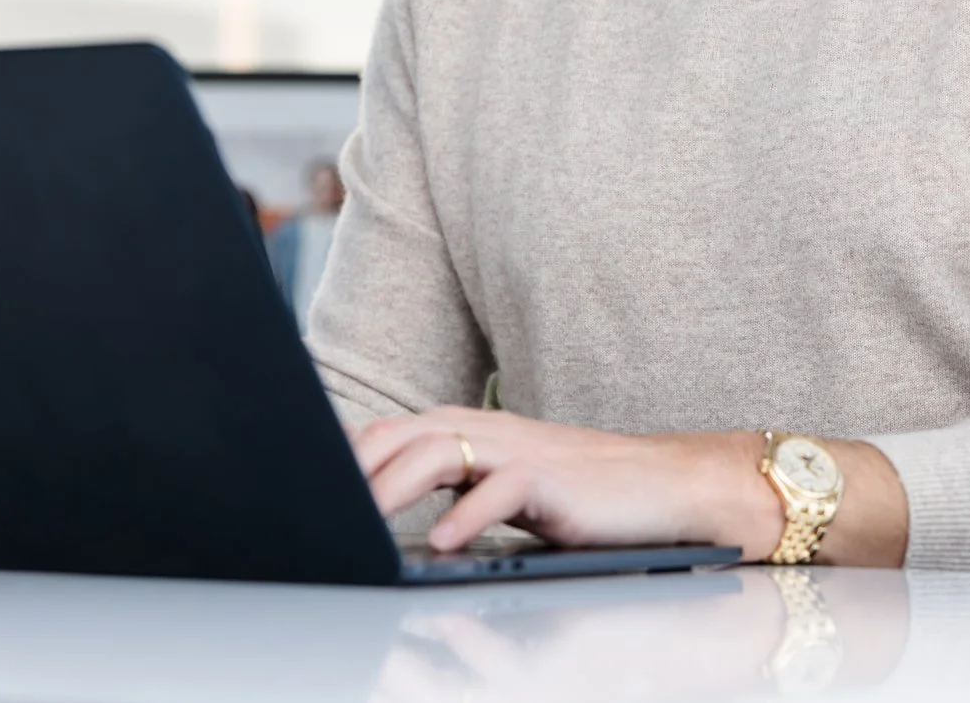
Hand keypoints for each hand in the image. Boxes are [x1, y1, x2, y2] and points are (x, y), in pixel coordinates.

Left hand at [348, 406, 779, 556]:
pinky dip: (466, 515)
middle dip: (354, 467)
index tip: (301, 481)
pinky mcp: (553, 479)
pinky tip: (441, 541)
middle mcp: (489, 429)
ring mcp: (520, 450)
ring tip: (359, 519)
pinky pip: (501, 489)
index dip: (343, 453)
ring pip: (440, 451)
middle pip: (402, 433)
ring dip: (393, 485)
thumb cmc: (584, 492)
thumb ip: (456, 487)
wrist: (668, 485)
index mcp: (471, 429)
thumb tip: (393, 511)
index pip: (390, 431)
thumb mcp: (507, 485)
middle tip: (315, 505)